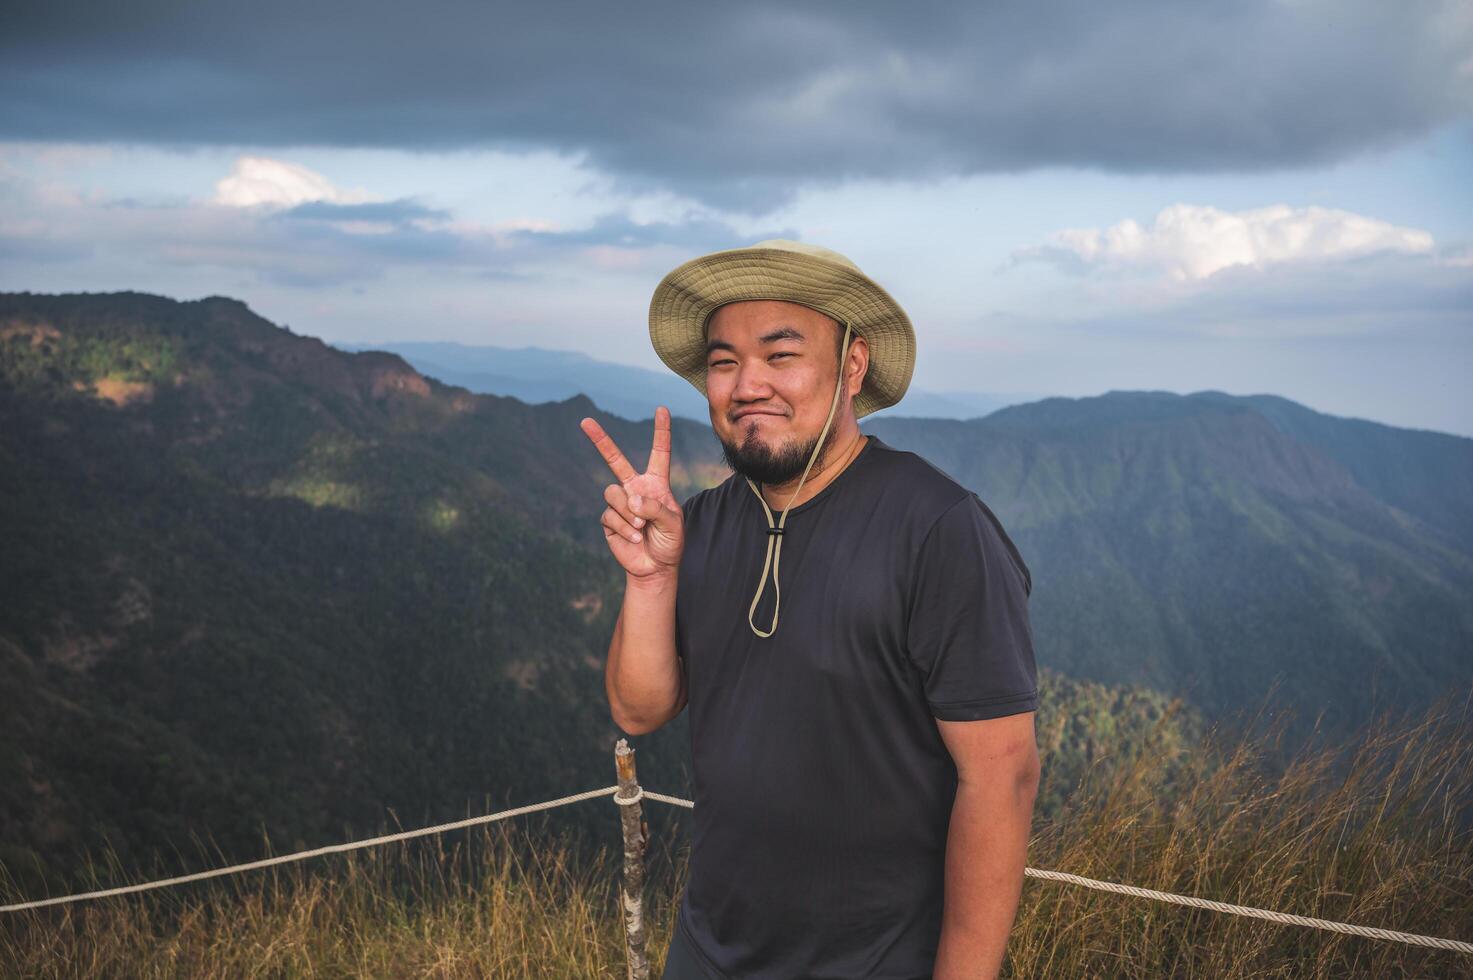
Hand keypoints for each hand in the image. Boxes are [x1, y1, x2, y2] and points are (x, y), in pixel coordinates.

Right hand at [580, 406, 684, 580]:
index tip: (662, 409)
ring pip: (613, 493)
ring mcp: (620, 503)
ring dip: (629, 513)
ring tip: (642, 528)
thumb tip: (632, 499)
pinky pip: (610, 515)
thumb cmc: (670, 543)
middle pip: (615, 460)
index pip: (658, 453)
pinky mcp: (609, 520)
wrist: (655, 568)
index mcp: (655, 484)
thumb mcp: (673, 524)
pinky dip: (625, 528)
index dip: (661, 431)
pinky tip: (635, 538)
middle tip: (585, 421)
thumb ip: (656, 508)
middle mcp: (635, 489)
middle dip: (600, 440)